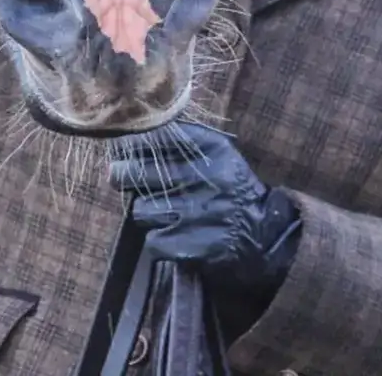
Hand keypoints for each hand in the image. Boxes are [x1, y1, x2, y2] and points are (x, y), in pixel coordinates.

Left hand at [107, 121, 302, 334]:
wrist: (264, 236)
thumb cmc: (230, 190)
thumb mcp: (218, 156)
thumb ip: (182, 141)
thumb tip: (130, 135)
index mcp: (213, 150)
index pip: (157, 137)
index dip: (132, 143)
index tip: (122, 146)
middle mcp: (206, 178)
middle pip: (140, 173)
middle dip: (122, 174)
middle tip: (117, 175)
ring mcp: (199, 214)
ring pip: (142, 210)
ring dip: (145, 212)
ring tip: (160, 211)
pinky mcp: (195, 246)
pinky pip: (154, 240)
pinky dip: (158, 240)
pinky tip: (172, 234)